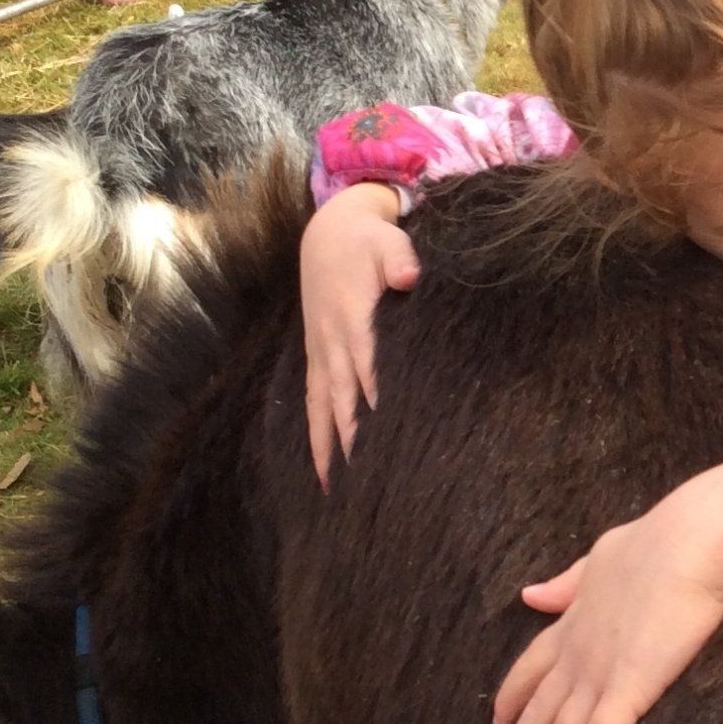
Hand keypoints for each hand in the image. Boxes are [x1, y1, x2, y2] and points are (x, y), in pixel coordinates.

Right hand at [300, 182, 418, 484]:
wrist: (328, 233)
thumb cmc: (367, 240)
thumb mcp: (387, 240)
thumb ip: (399, 259)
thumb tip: (409, 276)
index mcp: (353, 317)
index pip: (367, 366)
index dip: (377, 400)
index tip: (391, 438)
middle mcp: (332, 342)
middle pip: (343, 399)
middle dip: (353, 440)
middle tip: (367, 484)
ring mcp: (321, 352)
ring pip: (322, 407)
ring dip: (328, 448)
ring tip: (335, 490)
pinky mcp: (317, 357)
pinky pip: (313, 401)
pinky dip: (316, 433)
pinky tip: (322, 468)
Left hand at [495, 446, 722, 723]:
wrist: (693, 539)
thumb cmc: (659, 540)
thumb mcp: (600, 557)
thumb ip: (567, 584)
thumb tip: (530, 596)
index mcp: (570, 622)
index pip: (527, 671)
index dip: (510, 701)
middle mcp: (575, 654)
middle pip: (533, 719)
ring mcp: (598, 673)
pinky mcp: (630, 688)